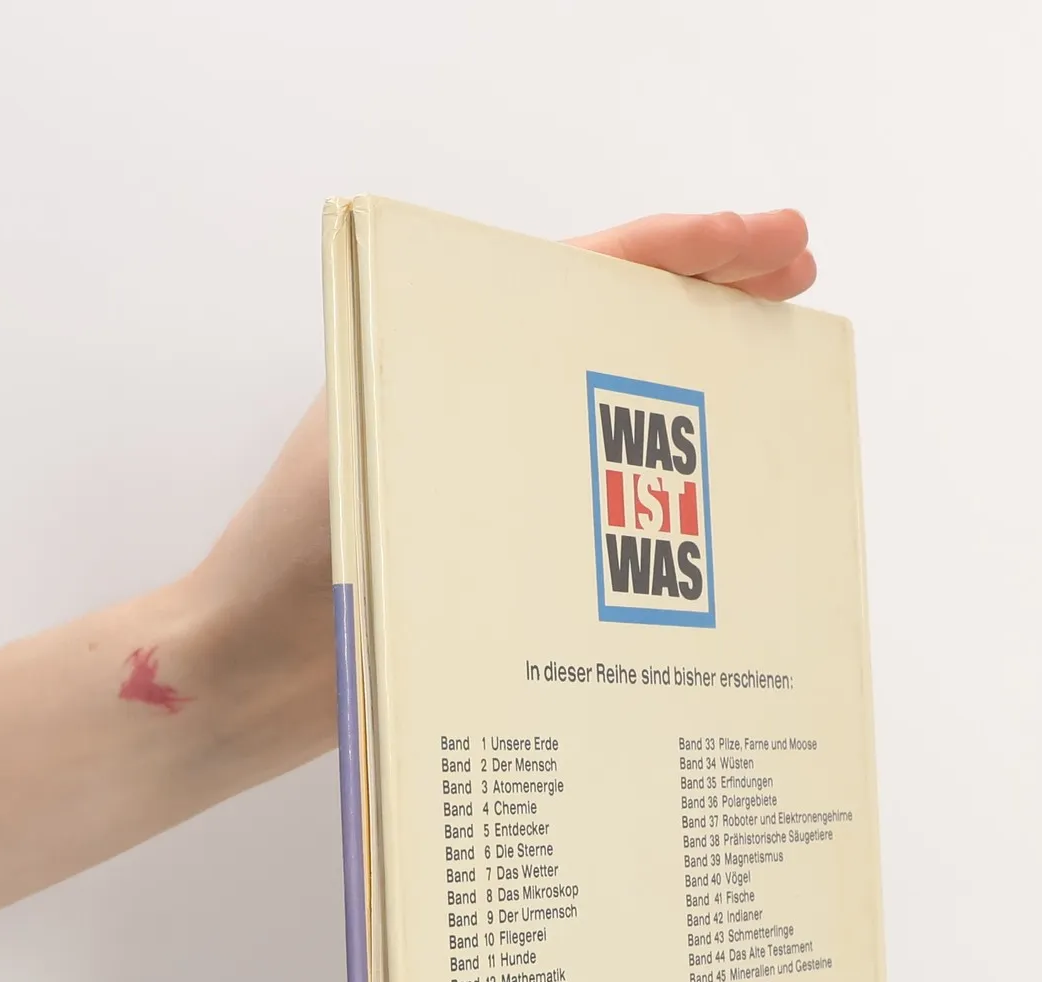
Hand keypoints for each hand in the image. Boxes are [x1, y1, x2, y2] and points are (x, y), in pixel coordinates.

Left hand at [181, 209, 817, 780]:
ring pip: (608, 412)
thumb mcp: (387, 451)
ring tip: (774, 364)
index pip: (583, 275)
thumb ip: (469, 394)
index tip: (767, 240)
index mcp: (440, 351)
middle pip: (608, 329)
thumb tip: (595, 335)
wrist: (245, 680)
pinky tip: (709, 493)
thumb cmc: (288, 568)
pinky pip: (591, 504)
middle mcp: (469, 405)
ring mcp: (483, 477)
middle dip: (708, 292)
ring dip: (692, 389)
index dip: (684, 252)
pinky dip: (653, 489)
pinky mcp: (491, 551)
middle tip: (797, 271)